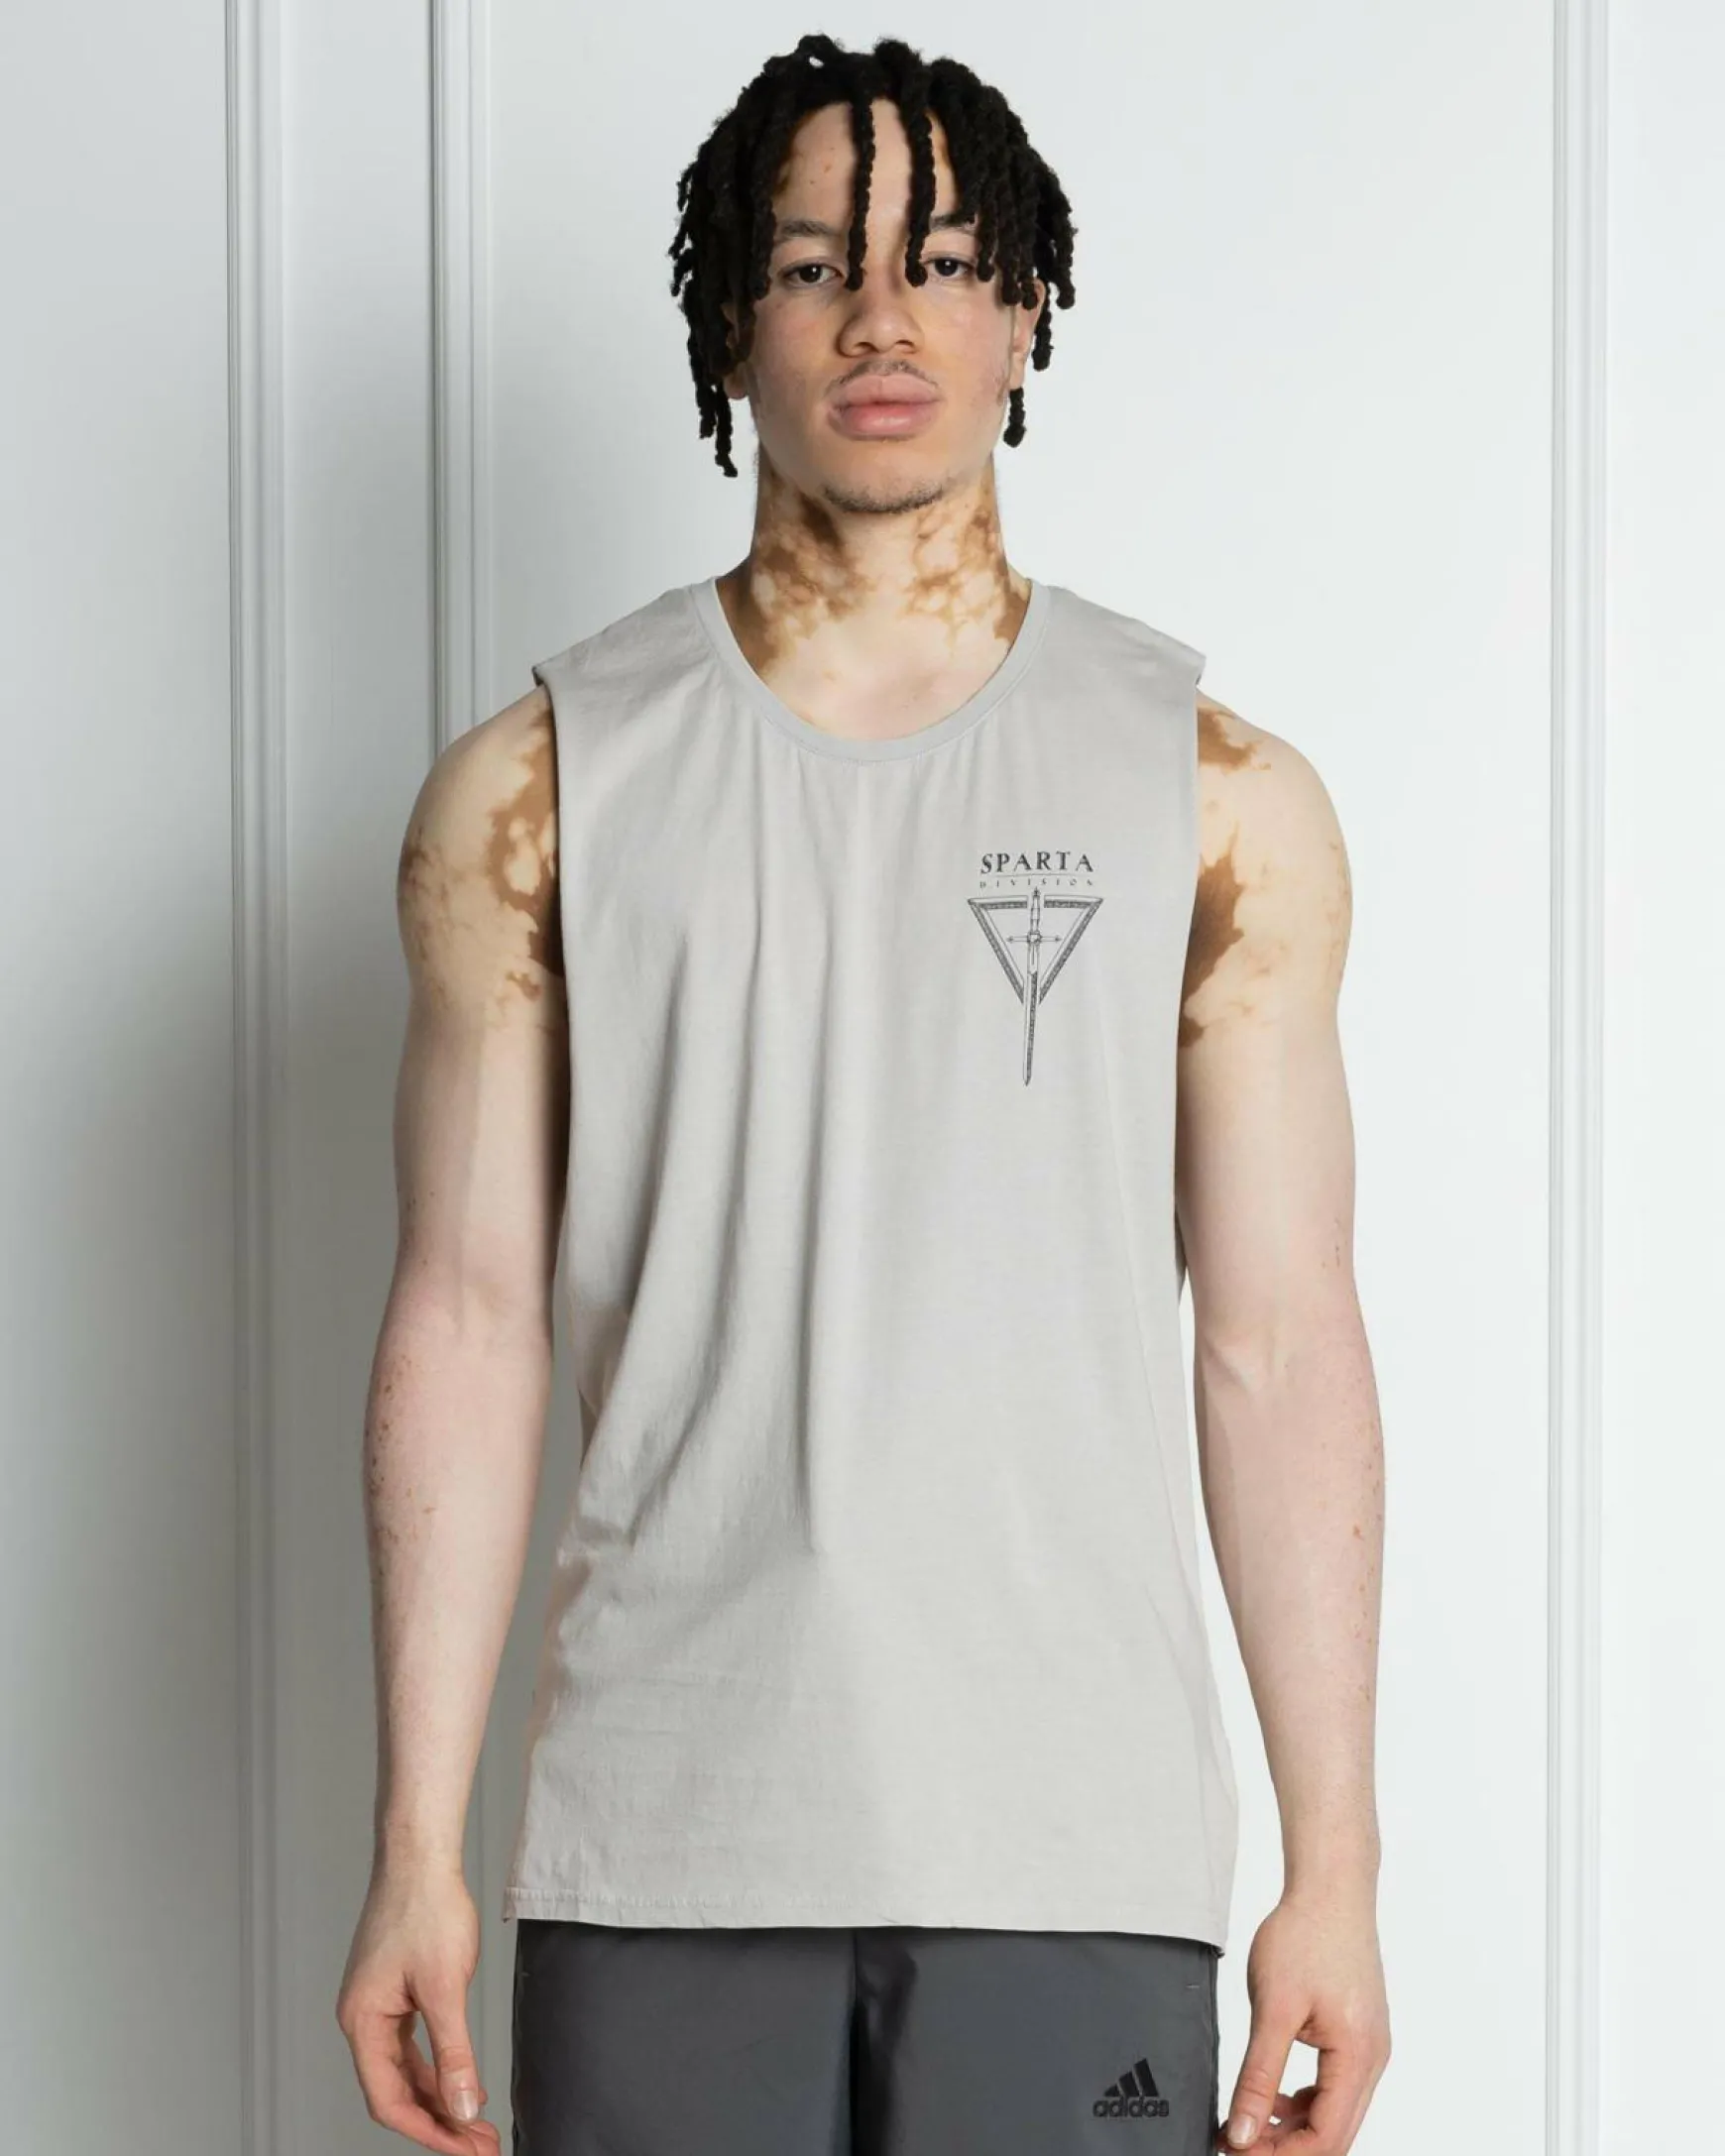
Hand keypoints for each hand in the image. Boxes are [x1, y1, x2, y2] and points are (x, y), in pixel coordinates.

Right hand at [335, 1860, 502, 2152]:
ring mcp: (377, 2005)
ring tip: (477, 2124)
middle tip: (480, 2145)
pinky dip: (437, 2067)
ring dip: (440, 2098)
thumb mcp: (445, 1986)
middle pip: (396, 2091)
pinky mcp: (394, 1991)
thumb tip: (464, 2108)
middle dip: (438, 2122)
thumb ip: (454, 2052)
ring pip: (405, 2071)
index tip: (465, 2149)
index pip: (388, 2101)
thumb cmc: (427, 1909)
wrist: (421, 1855)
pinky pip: (412, 2046)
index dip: (428, 2131)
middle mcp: (362, 2019)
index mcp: (363, 2022)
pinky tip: (464, 2081)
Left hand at [1215, 1884, 1390, 2152]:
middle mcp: (1373, 2059)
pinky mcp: (1358, 2034)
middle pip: (1335, 2134)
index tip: (1236, 2150)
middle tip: (1236, 2141)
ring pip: (1335, 2113)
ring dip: (1294, 2127)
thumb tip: (1242, 2132)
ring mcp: (1369, 2047)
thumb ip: (1258, 2076)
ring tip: (1247, 2121)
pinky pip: (1335, 2086)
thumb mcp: (1273, 2009)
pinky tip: (1273, 2094)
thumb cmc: (1305, 1935)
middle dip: (1286, 2147)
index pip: (1326, 2139)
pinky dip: (1305, 2100)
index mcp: (1359, 2057)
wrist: (1330, 1886)